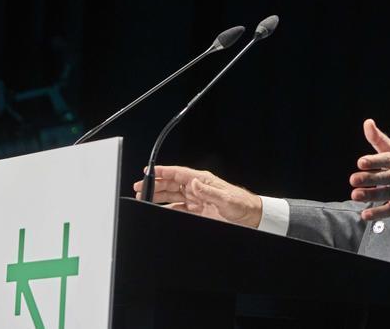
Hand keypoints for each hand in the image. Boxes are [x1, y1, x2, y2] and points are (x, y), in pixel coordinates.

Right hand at [132, 165, 262, 227]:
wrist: (250, 217)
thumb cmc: (241, 204)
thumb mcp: (226, 198)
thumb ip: (208, 191)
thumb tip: (193, 183)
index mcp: (203, 181)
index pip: (179, 173)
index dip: (164, 171)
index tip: (149, 171)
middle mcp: (197, 188)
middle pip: (171, 184)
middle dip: (155, 184)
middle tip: (139, 187)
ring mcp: (196, 200)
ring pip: (172, 196)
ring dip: (158, 196)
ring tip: (144, 198)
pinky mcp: (197, 211)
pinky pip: (178, 208)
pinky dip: (167, 208)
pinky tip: (159, 210)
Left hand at [349, 119, 389, 220]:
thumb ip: (379, 139)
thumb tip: (367, 122)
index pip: (389, 159)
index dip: (375, 160)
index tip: (360, 162)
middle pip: (388, 177)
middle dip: (371, 178)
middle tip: (353, 179)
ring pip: (389, 193)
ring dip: (372, 195)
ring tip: (355, 195)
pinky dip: (379, 213)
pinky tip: (365, 215)